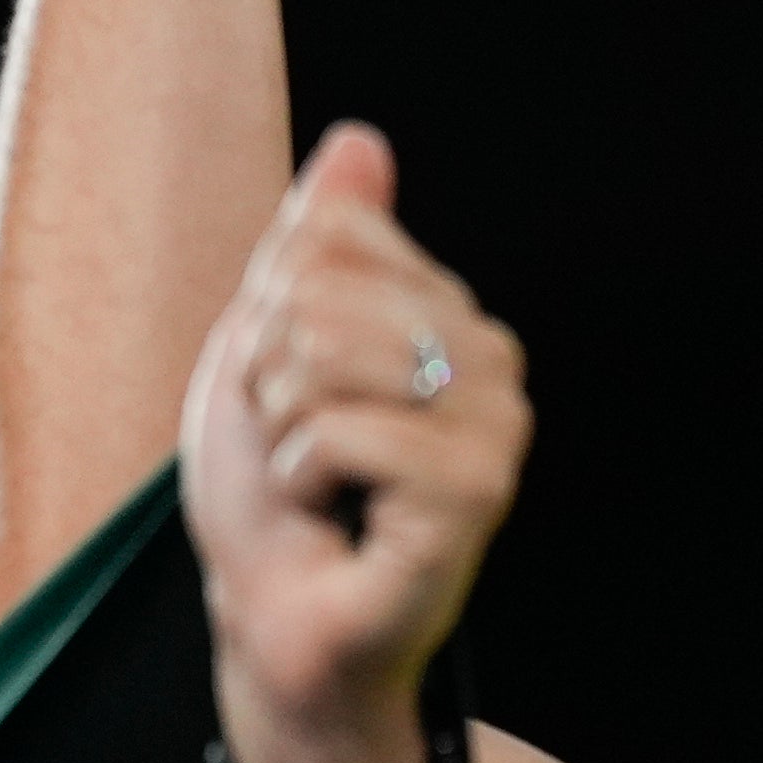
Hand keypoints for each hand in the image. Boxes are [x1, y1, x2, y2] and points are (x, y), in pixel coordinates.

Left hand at [180, 127, 525, 762]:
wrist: (273, 620)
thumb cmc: (272, 498)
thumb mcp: (269, 346)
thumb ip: (314, 246)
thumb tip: (359, 142)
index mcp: (448, 315)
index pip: (327, 239)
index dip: (269, 314)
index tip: (288, 390)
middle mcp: (490, 361)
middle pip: (321, 290)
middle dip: (270, 374)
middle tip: (298, 446)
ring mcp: (493, 429)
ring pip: (332, 355)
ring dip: (283, 426)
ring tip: (315, 481)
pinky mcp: (474, 496)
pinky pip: (349, 432)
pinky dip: (304, 477)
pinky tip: (333, 516)